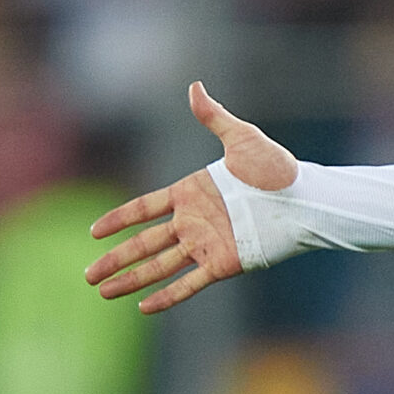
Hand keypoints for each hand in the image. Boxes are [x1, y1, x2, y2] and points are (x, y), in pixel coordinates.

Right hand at [86, 82, 297, 313]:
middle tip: (88, 275)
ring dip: (132, 279)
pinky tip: (145, 307)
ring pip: (159, 266)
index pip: (144, 209)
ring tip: (103, 292)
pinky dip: (168, 296)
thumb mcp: (242, 138)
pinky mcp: (225, 263)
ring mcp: (207, 244)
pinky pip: (190, 283)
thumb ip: (214, 118)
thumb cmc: (278, 168)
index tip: (93, 232)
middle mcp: (193, 222)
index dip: (118, 219)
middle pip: (143, 244)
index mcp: (190, 193)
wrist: (306, 199)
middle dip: (115, 259)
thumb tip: (194, 86)